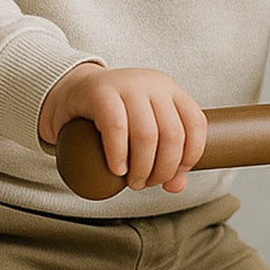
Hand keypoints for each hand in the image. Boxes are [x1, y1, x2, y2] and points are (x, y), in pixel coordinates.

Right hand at [38, 64, 209, 192]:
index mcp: (170, 89)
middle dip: (163, 169)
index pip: (196, 123)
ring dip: (142, 168)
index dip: (190, 155)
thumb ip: (164, 157)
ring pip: (147, 134)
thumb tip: (177, 186)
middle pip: (172, 134)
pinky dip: (119, 156)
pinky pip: (117, 128)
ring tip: (133, 181)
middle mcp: (153, 83)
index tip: (174, 174)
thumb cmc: (112, 117)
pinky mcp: (101, 92)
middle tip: (147, 183)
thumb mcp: (143, 132)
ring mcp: (128, 84)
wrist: (73, 92)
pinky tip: (117, 170)